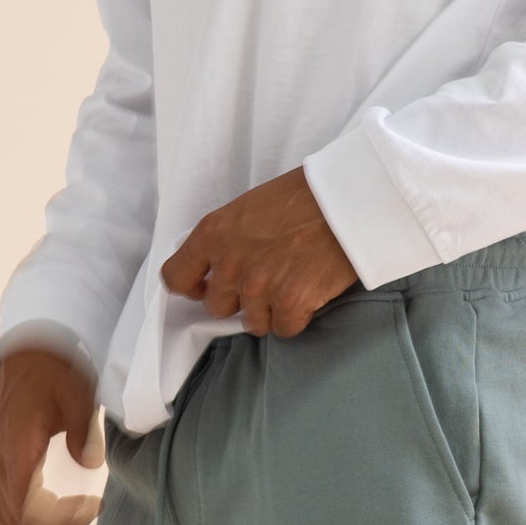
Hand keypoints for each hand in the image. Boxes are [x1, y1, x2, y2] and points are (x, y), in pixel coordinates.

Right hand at [0, 347, 104, 524]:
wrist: (26, 349)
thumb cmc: (52, 369)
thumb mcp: (77, 395)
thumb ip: (84, 432)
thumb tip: (90, 463)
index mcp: (15, 450)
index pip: (29, 512)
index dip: (62, 522)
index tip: (93, 507)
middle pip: (17, 522)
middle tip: (88, 508)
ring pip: (6, 516)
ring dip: (41, 520)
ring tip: (73, 507)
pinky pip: (2, 501)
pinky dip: (27, 510)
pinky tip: (53, 498)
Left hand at [160, 167, 357, 336]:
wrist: (349, 199)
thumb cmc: (304, 196)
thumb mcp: (248, 207)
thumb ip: (226, 239)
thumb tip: (216, 268)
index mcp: (213, 234)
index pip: (176, 277)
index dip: (192, 286)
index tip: (205, 286)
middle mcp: (229, 264)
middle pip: (216, 307)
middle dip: (239, 299)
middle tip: (266, 279)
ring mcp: (259, 287)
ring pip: (252, 322)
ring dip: (270, 309)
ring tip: (293, 281)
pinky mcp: (290, 304)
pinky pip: (284, 329)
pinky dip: (298, 317)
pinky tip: (310, 292)